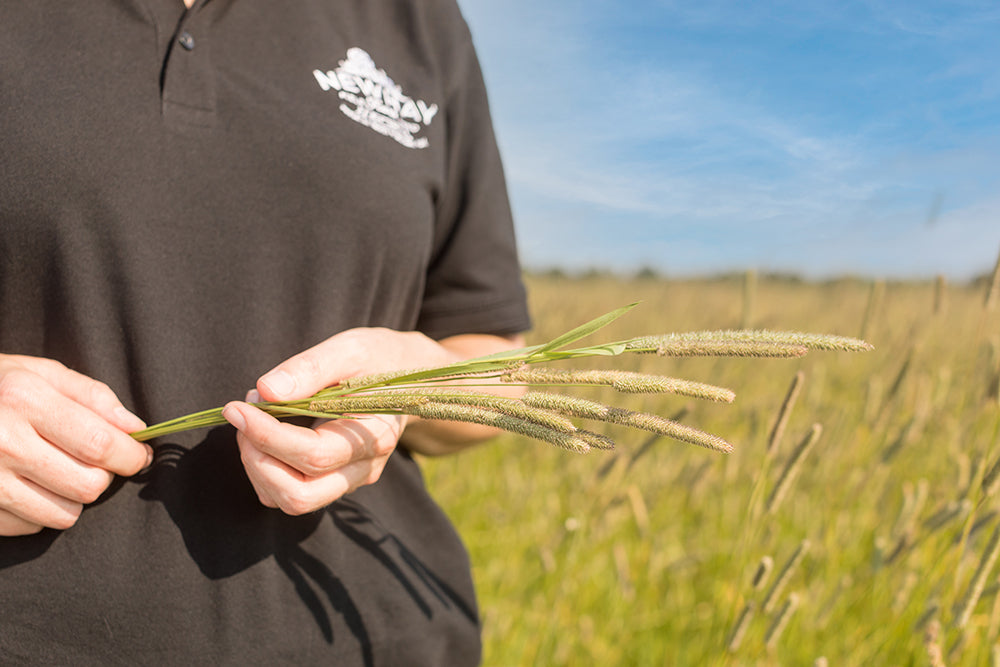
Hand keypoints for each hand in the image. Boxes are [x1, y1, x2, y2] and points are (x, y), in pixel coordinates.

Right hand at [0, 355, 151, 535]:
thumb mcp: (38, 373)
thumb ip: (92, 396)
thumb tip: (135, 428)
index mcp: (24, 398)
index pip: (100, 443)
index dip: (130, 456)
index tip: (138, 455)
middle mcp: (3, 441)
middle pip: (88, 485)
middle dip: (103, 477)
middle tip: (95, 463)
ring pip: (64, 513)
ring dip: (73, 497)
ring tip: (57, 472)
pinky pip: (31, 526)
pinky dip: (40, 510)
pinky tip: (27, 485)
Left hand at [221, 328, 523, 514]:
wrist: (413, 377)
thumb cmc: (382, 358)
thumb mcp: (351, 349)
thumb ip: (309, 368)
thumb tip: (264, 391)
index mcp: (375, 436)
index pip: (312, 455)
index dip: (267, 435)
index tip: (237, 407)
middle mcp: (365, 468)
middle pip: (299, 495)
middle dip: (257, 460)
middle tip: (242, 417)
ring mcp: (351, 479)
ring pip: (291, 500)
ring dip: (258, 467)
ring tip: (252, 422)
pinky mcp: (337, 480)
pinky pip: (293, 493)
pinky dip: (267, 471)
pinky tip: (266, 435)